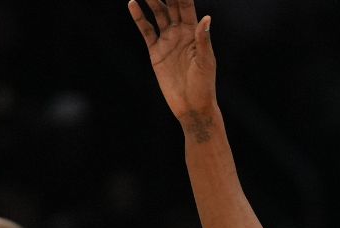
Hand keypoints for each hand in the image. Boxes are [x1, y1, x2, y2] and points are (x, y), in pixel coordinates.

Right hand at [128, 0, 216, 125]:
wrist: (192, 106)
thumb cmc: (204, 85)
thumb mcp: (206, 62)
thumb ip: (203, 39)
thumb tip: (206, 18)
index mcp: (194, 32)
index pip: (186, 6)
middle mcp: (181, 33)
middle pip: (171, 6)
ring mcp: (167, 41)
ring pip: (158, 14)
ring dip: (151, 1)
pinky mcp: (156, 51)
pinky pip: (146, 30)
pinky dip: (139, 18)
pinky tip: (133, 4)